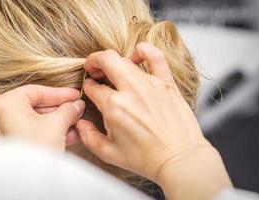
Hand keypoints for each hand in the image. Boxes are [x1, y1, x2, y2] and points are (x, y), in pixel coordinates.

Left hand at [0, 85, 84, 149]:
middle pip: (37, 106)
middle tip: (77, 110)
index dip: (60, 93)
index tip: (75, 96)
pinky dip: (50, 132)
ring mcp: (4, 131)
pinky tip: (69, 135)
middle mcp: (1, 115)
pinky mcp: (12, 145)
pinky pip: (33, 132)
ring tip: (76, 124)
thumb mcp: (57, 125)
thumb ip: (68, 110)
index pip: (37, 91)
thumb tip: (77, 105)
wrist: (28, 183)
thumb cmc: (37, 150)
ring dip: (59, 122)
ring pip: (37, 120)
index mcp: (7, 104)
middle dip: (61, 110)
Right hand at [77, 43, 231, 198]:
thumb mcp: (109, 153)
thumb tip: (79, 123)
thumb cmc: (147, 158)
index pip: (94, 88)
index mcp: (115, 107)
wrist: (178, 158)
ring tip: (111, 67)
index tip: (90, 90)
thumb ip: (88, 137)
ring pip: (125, 59)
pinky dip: (144, 50)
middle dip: (94, 62)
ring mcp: (150, 84)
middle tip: (93, 69)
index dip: (88, 88)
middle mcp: (131, 91)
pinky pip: (156, 56)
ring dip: (113, 61)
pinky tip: (137, 55)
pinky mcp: (166, 83)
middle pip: (106, 61)